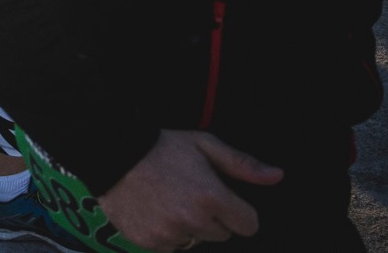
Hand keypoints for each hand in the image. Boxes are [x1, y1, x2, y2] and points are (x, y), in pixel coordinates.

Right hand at [96, 130, 280, 249]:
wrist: (110, 153)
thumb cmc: (159, 146)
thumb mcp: (202, 144)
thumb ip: (241, 164)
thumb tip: (277, 176)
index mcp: (211, 197)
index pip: (249, 225)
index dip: (237, 210)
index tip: (220, 197)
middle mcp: (193, 220)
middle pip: (222, 234)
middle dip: (211, 218)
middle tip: (187, 193)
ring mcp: (169, 234)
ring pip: (195, 241)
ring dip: (188, 227)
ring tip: (167, 200)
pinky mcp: (149, 242)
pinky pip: (170, 246)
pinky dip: (165, 233)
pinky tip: (152, 211)